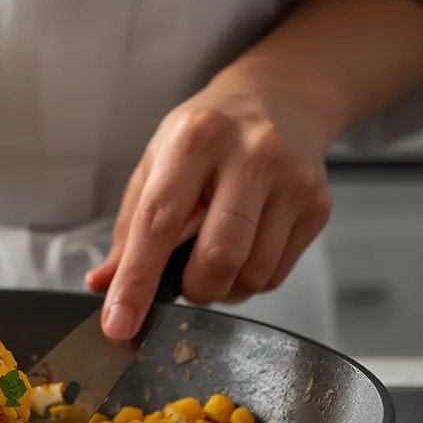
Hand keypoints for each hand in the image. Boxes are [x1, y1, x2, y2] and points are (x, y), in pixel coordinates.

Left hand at [86, 69, 335, 339]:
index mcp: (195, 140)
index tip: (119, 325)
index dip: (136, 282)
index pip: (158, 224)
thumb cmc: (207, 136)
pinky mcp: (318, 204)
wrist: (281, 97)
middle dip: (194, 290)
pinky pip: (276, 275)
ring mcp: (292, 180)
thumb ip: (128, 228)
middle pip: (218, 258)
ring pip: (251, 275)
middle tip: (186, 280)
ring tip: (216, 256)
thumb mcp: (157, 164)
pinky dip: (250, 279)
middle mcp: (250, 154)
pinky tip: (245, 248)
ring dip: (223, 287)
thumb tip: (104, 284)